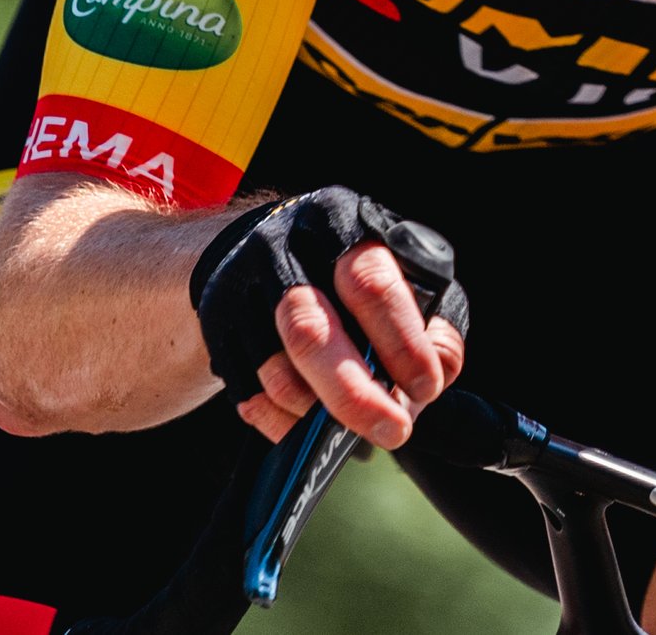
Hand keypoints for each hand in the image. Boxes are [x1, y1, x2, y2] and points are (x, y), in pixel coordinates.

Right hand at [190, 189, 469, 449]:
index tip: (426, 387)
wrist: (253, 247)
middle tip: (394, 431)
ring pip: (276, 374)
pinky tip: (308, 420)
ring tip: (348, 420)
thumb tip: (439, 372)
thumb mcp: (400, 269)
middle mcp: (283, 249)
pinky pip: (248, 396)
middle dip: (356, 394)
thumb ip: (432, 319)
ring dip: (319, 412)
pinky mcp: (216, 327)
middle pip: (311, 332)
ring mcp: (240, 289)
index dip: (402, 342)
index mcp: (340, 224)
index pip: (371, 285)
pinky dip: (285, 422)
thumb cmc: (345, 268)